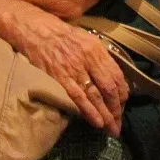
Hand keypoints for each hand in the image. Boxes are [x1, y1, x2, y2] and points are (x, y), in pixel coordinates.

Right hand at [0, 4, 128, 135]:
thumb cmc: (61, 34)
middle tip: (118, 124)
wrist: (35, 30)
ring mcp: (74, 69)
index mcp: (97, 49)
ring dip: (106, 115)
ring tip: (112, 129)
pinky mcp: (60, 78)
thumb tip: (111, 77)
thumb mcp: (86, 39)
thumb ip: (99, 57)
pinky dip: (89, 112)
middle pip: (109, 89)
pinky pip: (78, 98)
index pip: (117, 75)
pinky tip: (97, 122)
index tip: (124, 105)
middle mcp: (88, 59)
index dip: (123, 93)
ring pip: (95, 96)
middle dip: (117, 109)